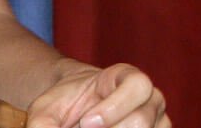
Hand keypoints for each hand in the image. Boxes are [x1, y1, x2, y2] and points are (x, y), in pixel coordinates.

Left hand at [27, 61, 167, 127]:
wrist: (76, 108)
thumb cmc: (64, 105)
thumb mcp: (46, 111)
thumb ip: (44, 126)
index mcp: (128, 78)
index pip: (137, 86)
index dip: (114, 107)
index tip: (86, 123)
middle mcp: (150, 98)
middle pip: (141, 120)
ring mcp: (156, 120)